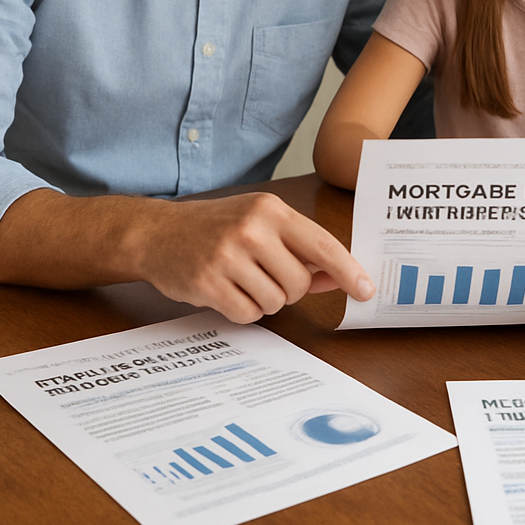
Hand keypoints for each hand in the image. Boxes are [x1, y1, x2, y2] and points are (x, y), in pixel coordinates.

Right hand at [133, 193, 374, 323]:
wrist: (158, 232)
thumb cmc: (218, 228)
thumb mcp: (262, 225)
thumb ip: (301, 250)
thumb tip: (339, 277)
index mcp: (272, 210)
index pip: (323, 245)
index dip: (349, 271)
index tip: (366, 290)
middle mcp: (252, 229)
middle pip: (300, 283)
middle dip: (291, 290)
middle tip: (267, 276)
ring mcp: (228, 255)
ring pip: (276, 302)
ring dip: (265, 300)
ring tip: (243, 279)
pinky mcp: (207, 282)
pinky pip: (247, 314)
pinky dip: (243, 310)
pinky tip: (227, 291)